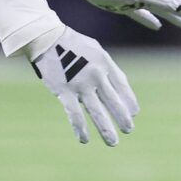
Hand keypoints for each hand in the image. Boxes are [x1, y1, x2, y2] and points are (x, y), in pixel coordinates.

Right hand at [30, 27, 138, 144]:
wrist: (46, 38)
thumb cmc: (71, 44)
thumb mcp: (94, 50)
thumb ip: (105, 67)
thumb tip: (117, 87)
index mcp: (105, 63)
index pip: (122, 86)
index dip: (129, 101)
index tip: (134, 113)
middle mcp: (96, 74)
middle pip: (113, 101)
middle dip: (122, 118)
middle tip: (129, 130)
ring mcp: (80, 84)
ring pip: (97, 112)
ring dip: (106, 129)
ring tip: (113, 142)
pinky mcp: (64, 91)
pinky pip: (74, 114)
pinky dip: (80, 128)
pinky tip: (84, 139)